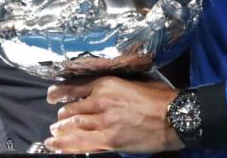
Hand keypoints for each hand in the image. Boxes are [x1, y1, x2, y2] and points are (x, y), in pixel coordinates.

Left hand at [44, 75, 183, 153]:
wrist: (174, 116)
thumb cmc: (159, 98)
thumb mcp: (134, 82)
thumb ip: (114, 86)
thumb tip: (102, 89)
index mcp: (107, 84)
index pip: (75, 87)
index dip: (60, 92)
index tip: (52, 94)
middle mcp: (100, 102)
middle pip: (72, 109)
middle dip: (63, 114)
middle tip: (58, 117)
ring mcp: (103, 123)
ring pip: (73, 126)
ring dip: (61, 129)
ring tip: (54, 132)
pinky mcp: (108, 140)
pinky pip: (81, 144)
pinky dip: (66, 145)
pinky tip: (55, 145)